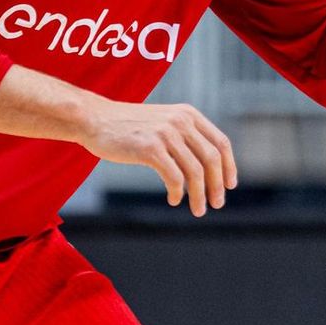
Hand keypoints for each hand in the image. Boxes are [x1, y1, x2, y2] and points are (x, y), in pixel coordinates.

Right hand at [83, 97, 237, 215]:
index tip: (229, 185)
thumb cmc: (128, 126)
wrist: (95, 119)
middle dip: (217, 185)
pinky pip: (174, 177)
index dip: (229, 167)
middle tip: (216, 204)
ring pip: (195, 172)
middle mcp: (181, 121)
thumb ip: (184, 136)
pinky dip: (177, 193)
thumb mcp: (163, 122)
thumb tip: (205, 166)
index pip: (221, 143)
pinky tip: (173, 200)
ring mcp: (166, 134)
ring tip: (198, 210)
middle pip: (212, 159)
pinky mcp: (150, 148)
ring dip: (199, 195)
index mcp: (188, 114)